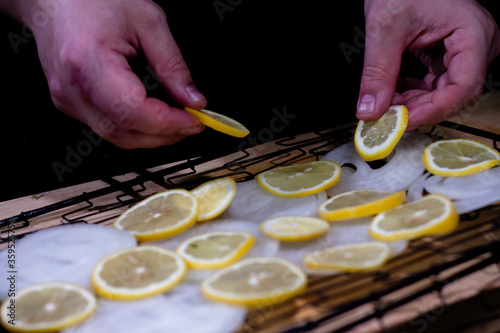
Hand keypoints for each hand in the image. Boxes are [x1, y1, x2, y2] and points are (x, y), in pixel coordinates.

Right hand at [27, 0, 206, 148]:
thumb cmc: (93, 0)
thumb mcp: (148, 22)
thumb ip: (173, 65)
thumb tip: (192, 100)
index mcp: (88, 62)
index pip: (132, 112)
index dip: (168, 123)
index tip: (194, 120)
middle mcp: (72, 88)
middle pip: (125, 133)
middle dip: (165, 134)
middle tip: (192, 122)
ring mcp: (67, 100)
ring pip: (116, 136)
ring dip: (152, 135)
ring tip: (176, 118)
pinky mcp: (70, 104)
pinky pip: (107, 127)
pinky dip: (135, 127)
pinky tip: (152, 114)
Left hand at [357, 0, 499, 129]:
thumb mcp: (385, 28)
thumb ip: (378, 72)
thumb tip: (370, 110)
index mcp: (473, 33)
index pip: (463, 86)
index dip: (433, 109)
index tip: (402, 121)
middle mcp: (476, 44)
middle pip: (452, 93)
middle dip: (417, 107)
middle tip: (385, 116)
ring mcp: (463, 49)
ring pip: (441, 91)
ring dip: (411, 101)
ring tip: (384, 101)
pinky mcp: (448, 53)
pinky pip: (433, 81)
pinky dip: (411, 90)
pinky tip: (391, 91)